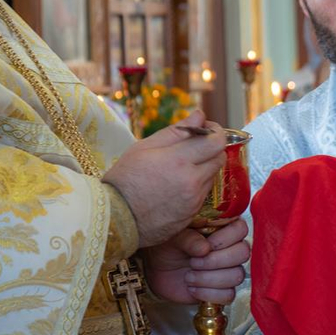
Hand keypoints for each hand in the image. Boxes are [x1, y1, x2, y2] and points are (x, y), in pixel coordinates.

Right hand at [103, 110, 225, 246]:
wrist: (115, 219)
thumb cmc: (125, 179)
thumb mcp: (144, 148)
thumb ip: (176, 131)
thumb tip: (199, 115)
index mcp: (179, 161)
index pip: (216, 141)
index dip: (215, 131)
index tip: (205, 128)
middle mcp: (191, 181)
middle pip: (219, 158)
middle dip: (211, 148)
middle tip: (194, 146)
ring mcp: (193, 200)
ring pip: (213, 176)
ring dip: (204, 167)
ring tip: (181, 167)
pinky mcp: (192, 215)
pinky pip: (203, 194)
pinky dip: (196, 186)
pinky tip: (177, 185)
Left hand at [143, 218, 249, 303]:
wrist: (158, 269)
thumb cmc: (168, 247)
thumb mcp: (174, 236)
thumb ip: (189, 238)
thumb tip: (204, 248)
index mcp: (222, 229)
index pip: (241, 228)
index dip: (224, 239)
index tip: (205, 245)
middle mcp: (230, 249)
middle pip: (243, 253)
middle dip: (215, 260)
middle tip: (193, 262)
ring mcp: (228, 270)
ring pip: (237, 275)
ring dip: (208, 278)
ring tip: (189, 276)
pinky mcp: (223, 290)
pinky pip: (229, 295)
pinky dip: (208, 294)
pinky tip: (193, 288)